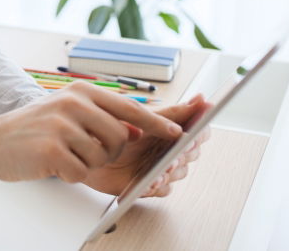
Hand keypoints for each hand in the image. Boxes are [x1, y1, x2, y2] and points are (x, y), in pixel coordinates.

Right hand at [0, 81, 182, 184]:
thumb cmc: (35, 130)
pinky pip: (81, 172)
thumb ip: (101, 116)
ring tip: (64, 154)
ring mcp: (61, 125)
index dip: (156, 123)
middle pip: (120, 137)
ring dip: (87, 164)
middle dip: (108, 152)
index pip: (129, 107)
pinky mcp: (51, 149)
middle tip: (82, 149)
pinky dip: (70, 174)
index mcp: (81, 91)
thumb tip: (138, 129)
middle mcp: (73, 103)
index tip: (177, 133)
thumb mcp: (68, 111)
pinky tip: (53, 164)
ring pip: (102, 157)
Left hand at [80, 93, 211, 196]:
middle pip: (191, 154)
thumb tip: (202, 99)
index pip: (199, 132)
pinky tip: (150, 182)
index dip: (199, 133)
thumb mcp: (141, 115)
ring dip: (171, 171)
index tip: (192, 135)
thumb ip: (173, 112)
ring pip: (179, 172)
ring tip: (162, 169)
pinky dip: (158, 186)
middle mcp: (168, 149)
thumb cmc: (113, 128)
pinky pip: (163, 190)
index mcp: (170, 130)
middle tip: (177, 154)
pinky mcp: (149, 185)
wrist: (87, 146)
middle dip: (184, 154)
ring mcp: (160, 167)